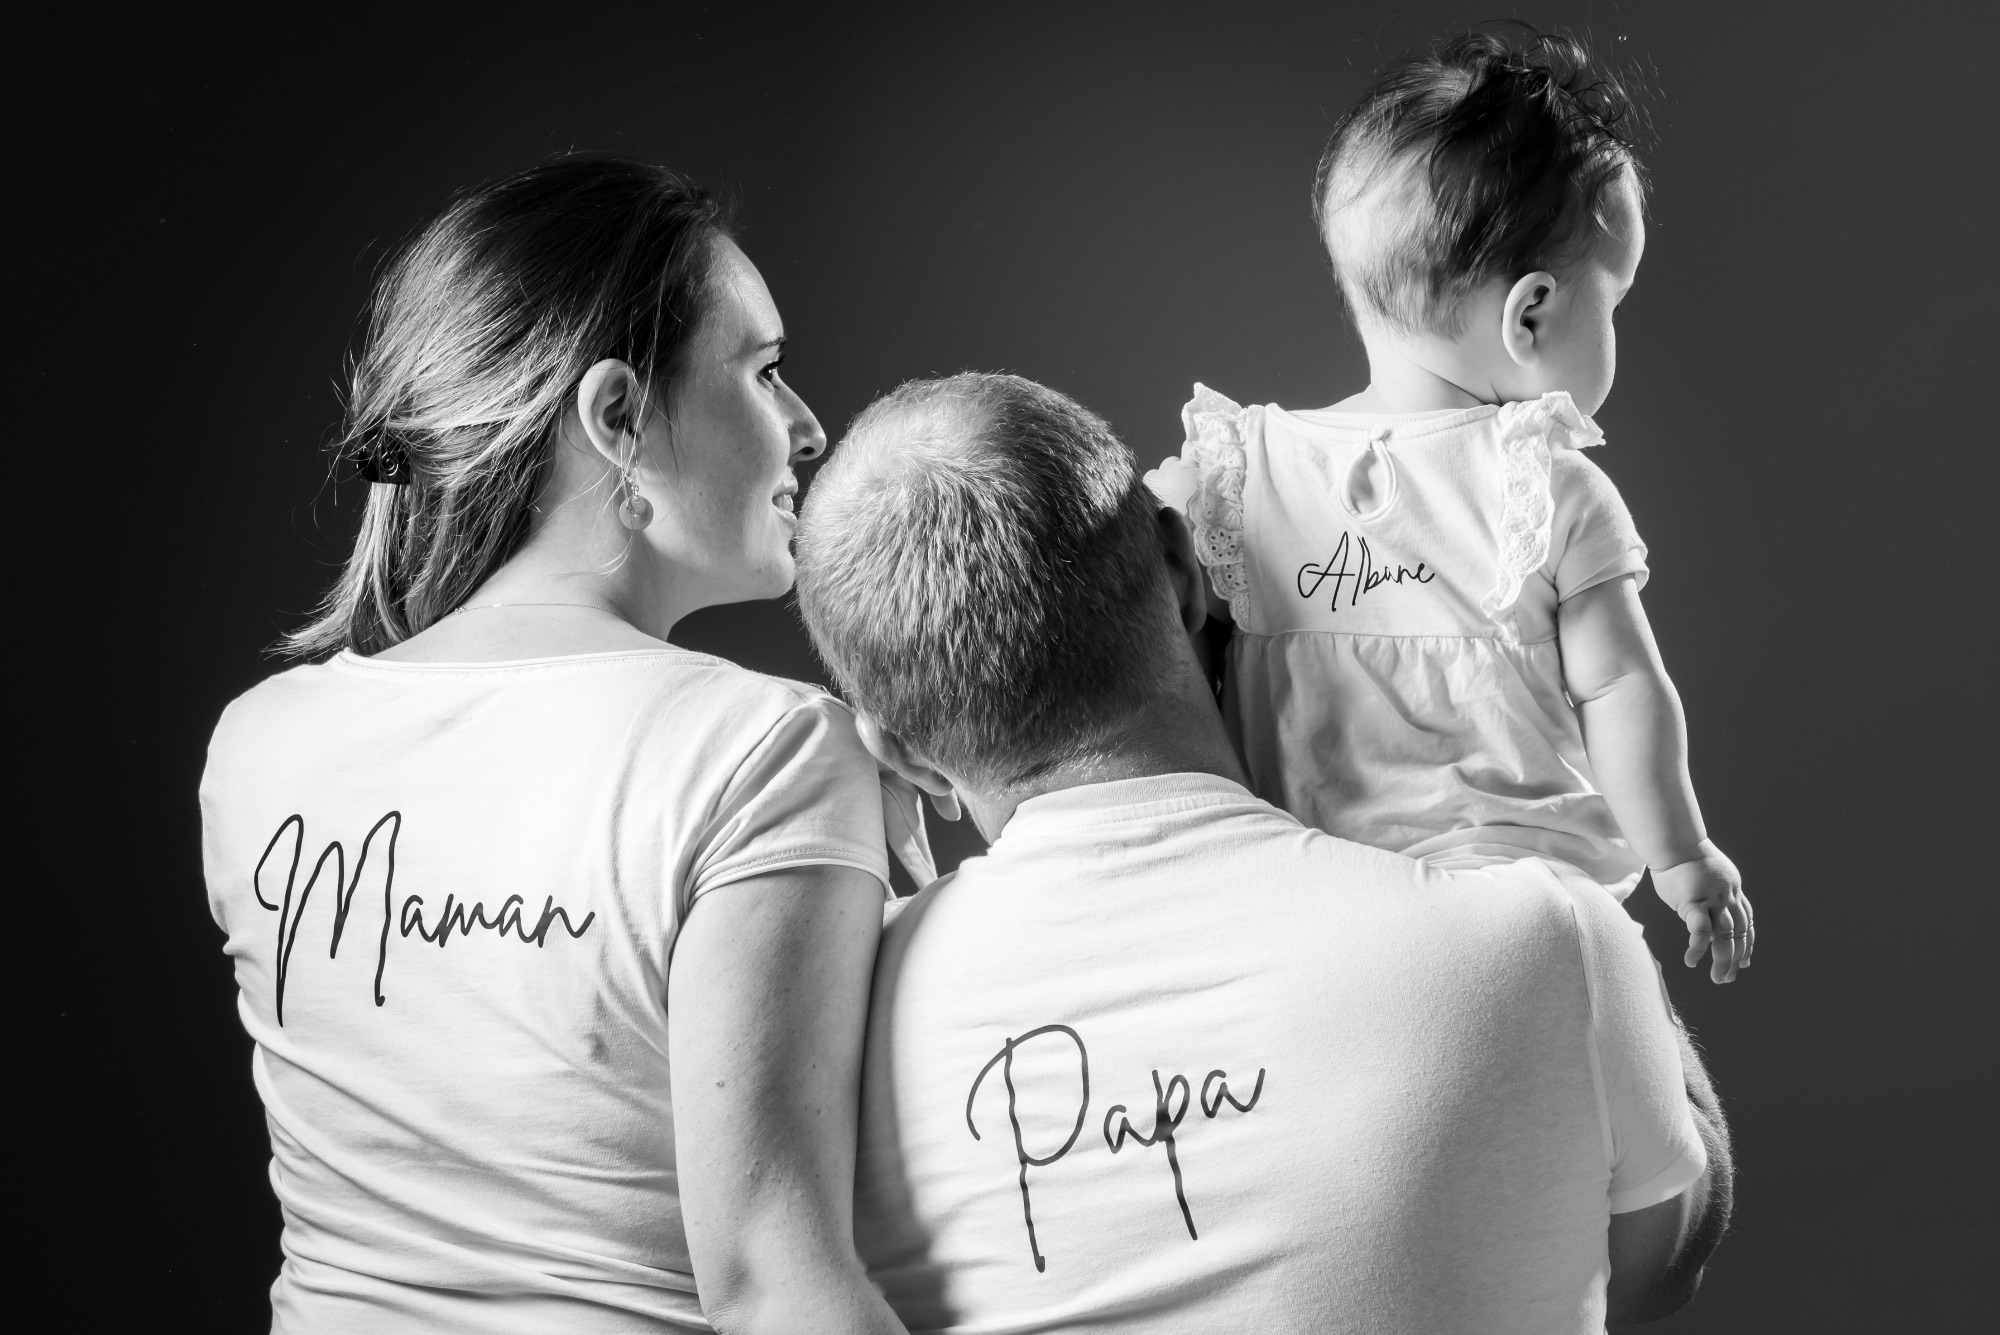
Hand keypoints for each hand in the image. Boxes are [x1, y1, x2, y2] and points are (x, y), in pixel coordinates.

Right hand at [1652, 841, 1752, 983]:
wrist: (1673, 840)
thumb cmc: (1680, 854)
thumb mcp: (1703, 875)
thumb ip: (1707, 893)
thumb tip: (1698, 908)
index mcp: (1732, 890)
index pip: (1747, 922)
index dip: (1747, 943)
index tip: (1745, 962)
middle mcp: (1728, 897)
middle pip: (1740, 933)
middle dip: (1737, 958)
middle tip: (1729, 977)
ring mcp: (1713, 900)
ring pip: (1726, 936)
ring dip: (1724, 960)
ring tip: (1718, 978)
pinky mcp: (1694, 902)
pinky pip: (1701, 930)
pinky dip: (1699, 948)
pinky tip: (1692, 961)